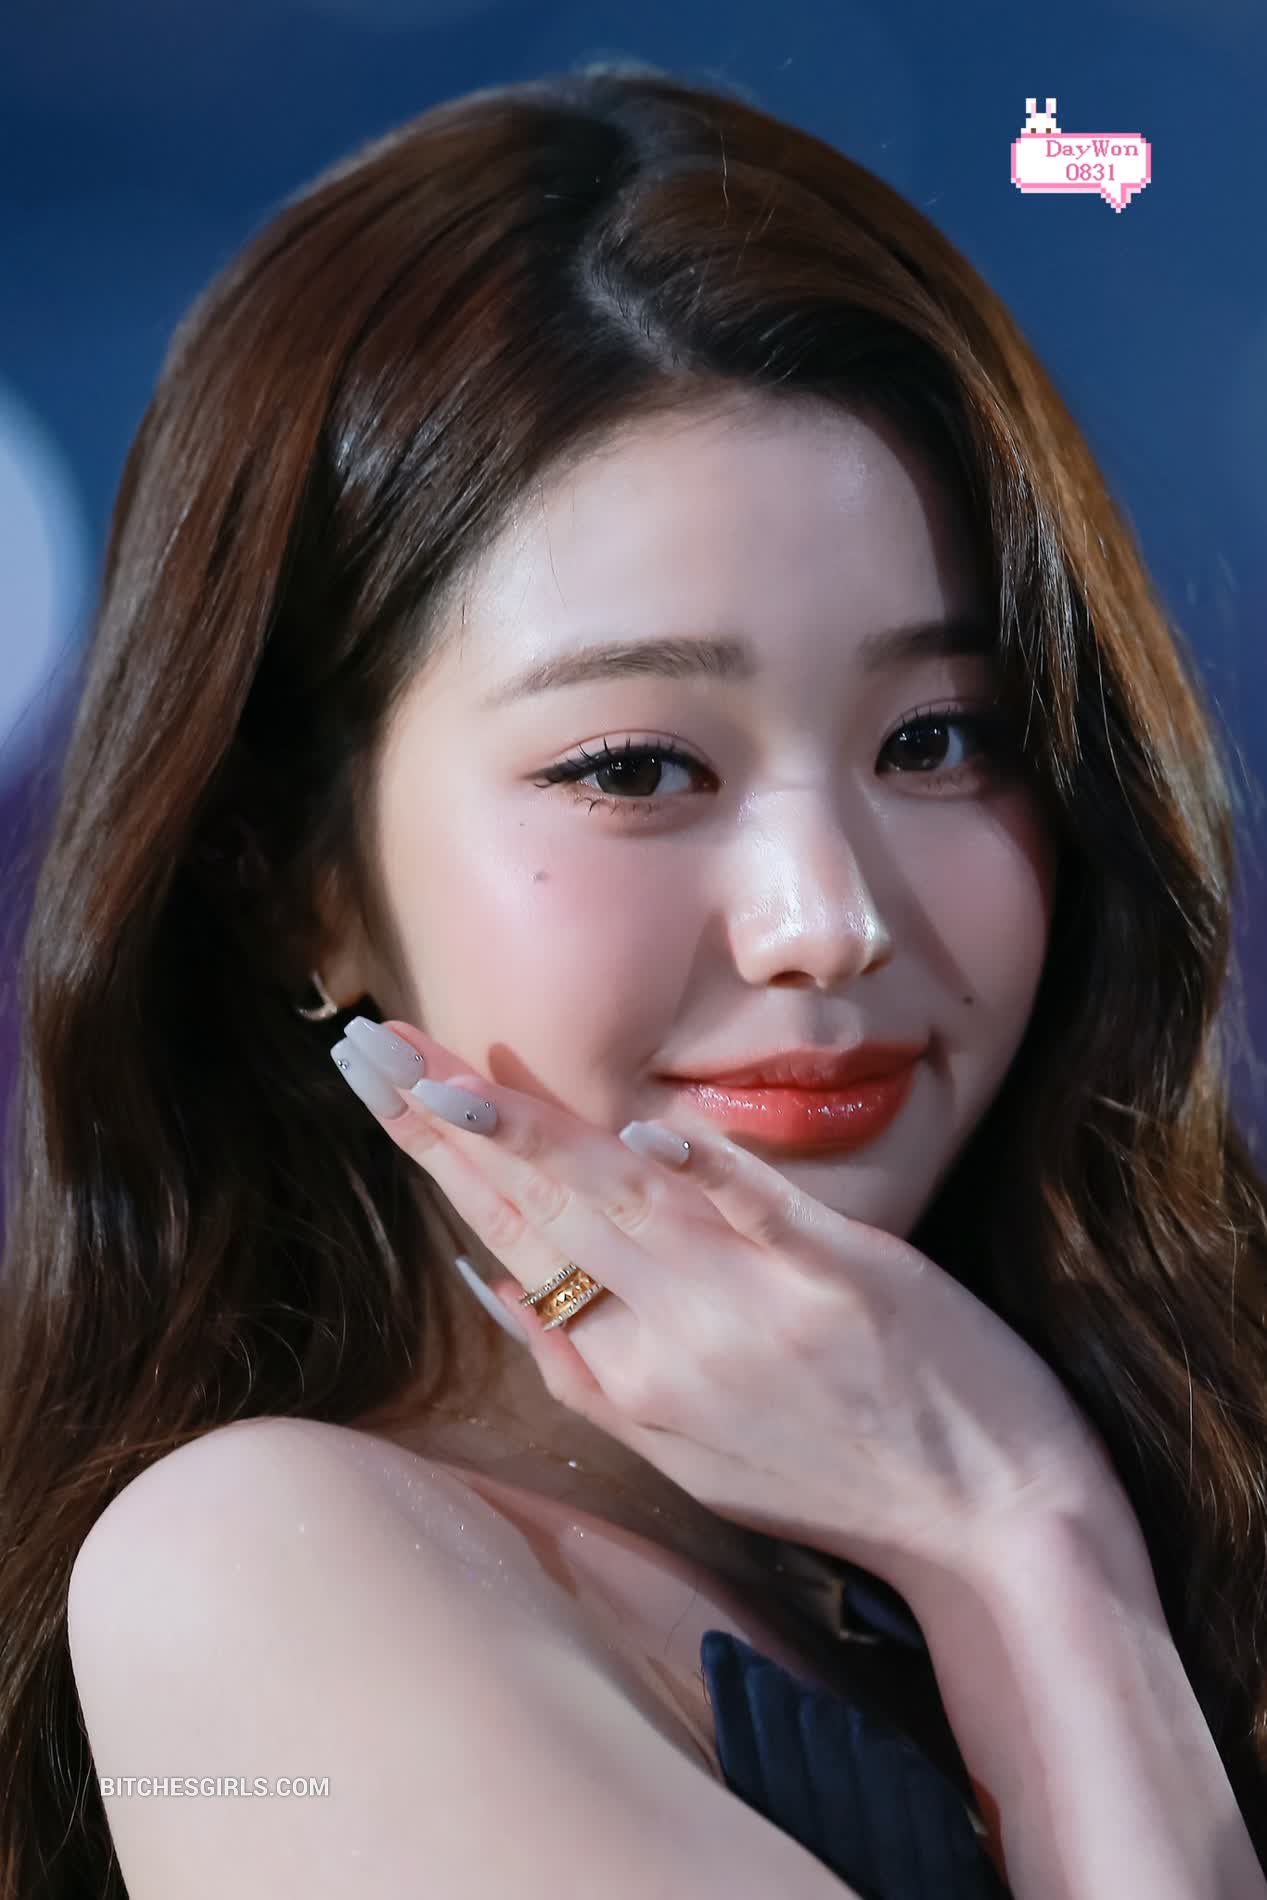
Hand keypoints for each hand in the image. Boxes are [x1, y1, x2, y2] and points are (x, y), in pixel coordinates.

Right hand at [333, 1017, 1125, 1591]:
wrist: (992, 1530)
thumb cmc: (836, 1482)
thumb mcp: (681, 1451)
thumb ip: (579, 1365)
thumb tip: (487, 1277)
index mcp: (623, 1376)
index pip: (508, 1237)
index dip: (436, 1155)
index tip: (377, 1081)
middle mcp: (668, 1340)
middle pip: (541, 1209)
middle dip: (444, 1122)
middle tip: (366, 1047)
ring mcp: (753, 1306)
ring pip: (621, 1202)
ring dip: (528, 1136)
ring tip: (443, 1077)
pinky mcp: (844, 1278)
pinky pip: (763, 1214)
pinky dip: (704, 1172)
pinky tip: (640, 1130)